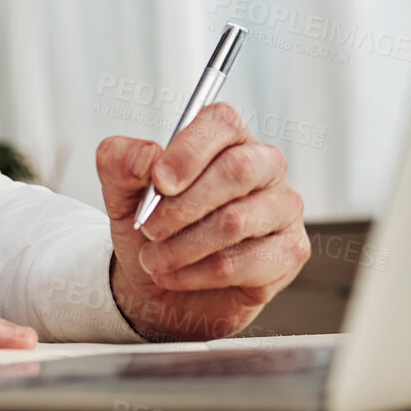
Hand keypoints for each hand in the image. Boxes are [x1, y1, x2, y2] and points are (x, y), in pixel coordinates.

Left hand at [97, 103, 309, 341]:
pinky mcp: (290, 251)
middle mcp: (265, 165)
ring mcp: (283, 208)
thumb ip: (120, 162)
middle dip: (183, 205)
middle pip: (237, 169)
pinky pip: (245, 263)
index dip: (190, 150)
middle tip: (149, 228)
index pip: (222, 123)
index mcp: (227, 137)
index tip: (159, 181)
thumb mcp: (120, 192)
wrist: (160, 287)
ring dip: (183, 246)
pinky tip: (176, 275)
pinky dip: (198, 273)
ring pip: (236, 221)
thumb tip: (145, 155)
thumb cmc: (150, 228)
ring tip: (153, 259)